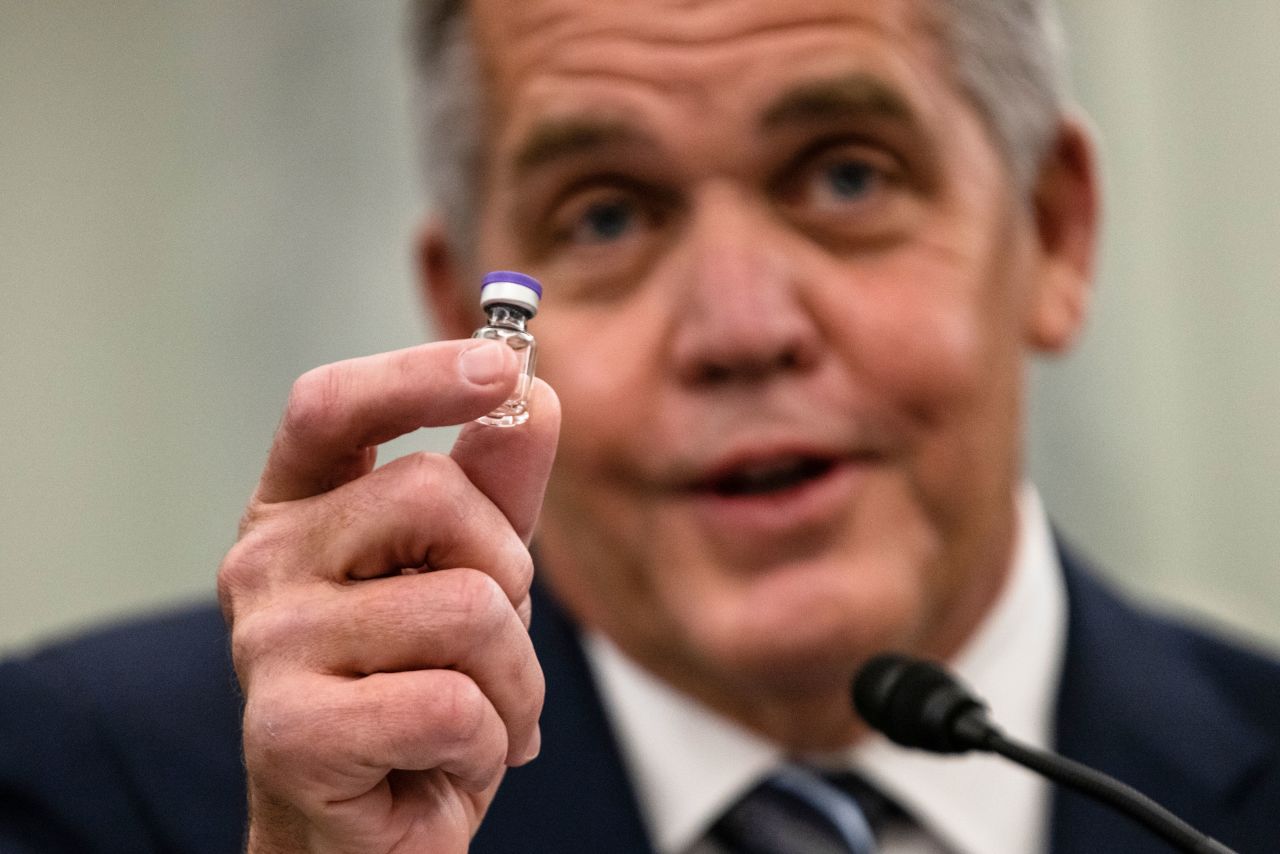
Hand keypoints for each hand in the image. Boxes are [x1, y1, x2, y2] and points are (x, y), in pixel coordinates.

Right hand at [218, 339, 559, 853]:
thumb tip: (533, 395)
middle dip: (505, 572)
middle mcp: (263, 563)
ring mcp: (267, 644)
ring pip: (465, 607)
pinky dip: (488, 740)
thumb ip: (495, 484)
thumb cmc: (418, 693)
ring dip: (513, 676)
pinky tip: (451, 761)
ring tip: (479, 713)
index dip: (414, 373)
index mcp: (299, 510)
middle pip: (431, 495)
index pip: (331, 406)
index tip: (499, 361)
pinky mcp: (287, 731)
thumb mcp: (470, 573)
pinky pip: (451, 702)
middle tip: (492, 636)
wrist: (368, 833)